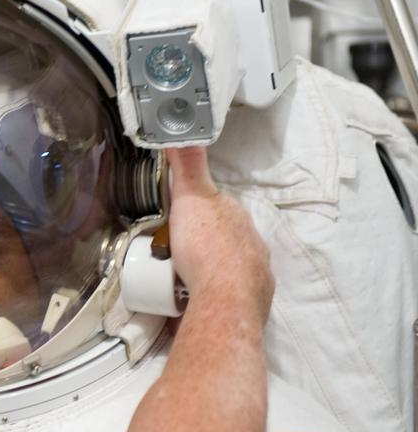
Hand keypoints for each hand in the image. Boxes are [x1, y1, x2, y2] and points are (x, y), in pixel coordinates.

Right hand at [167, 147, 273, 320]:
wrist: (224, 301)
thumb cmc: (206, 248)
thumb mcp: (191, 198)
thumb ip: (188, 164)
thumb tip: (184, 130)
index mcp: (237, 219)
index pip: (220, 208)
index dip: (200, 211)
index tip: (181, 220)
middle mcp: (252, 244)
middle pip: (225, 238)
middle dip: (205, 242)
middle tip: (177, 251)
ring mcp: (255, 275)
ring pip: (229, 266)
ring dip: (210, 270)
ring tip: (183, 278)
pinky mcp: (251, 302)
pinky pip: (230, 293)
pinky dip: (216, 293)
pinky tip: (198, 298)